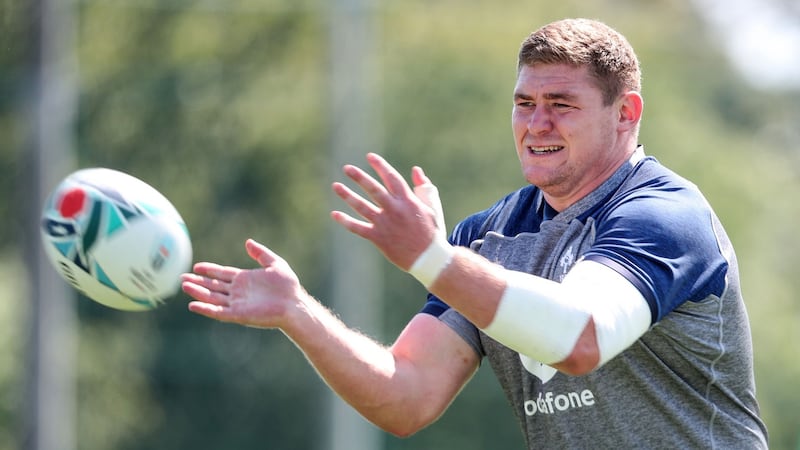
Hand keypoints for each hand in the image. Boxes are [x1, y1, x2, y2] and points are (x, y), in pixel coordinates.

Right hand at [181, 239, 305, 327]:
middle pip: (213, 286)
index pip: (222, 274)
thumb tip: (248, 242)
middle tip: (182, 277)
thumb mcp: (275, 264)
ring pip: (212, 298)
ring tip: (184, 286)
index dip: (209, 271)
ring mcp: (237, 303)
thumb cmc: (288, 286)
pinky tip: (193, 305)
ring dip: (198, 293)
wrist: (294, 304)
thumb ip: (261, 253)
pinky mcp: (238, 314)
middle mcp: (238, 292)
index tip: (196, 266)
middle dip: (198, 282)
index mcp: (244, 280)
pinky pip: (218, 312)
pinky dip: (205, 309)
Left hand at [331, 153, 445, 270]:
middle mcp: (394, 210)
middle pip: (374, 189)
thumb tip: (416, 170)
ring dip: (348, 196)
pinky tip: (335, 214)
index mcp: (408, 201)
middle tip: (347, 168)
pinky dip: (346, 222)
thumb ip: (424, 187)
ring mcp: (385, 224)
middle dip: (360, 177)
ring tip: (335, 186)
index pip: (392, 178)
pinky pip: (359, 228)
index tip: (369, 156)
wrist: (429, 258)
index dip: (380, 166)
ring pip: (363, 207)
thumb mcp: (432, 206)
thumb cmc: (431, 231)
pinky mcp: (378, 238)